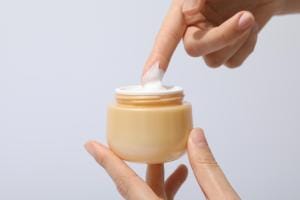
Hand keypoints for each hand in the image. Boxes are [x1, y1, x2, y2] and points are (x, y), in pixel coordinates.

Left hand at [85, 128, 239, 199]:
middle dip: (137, 165)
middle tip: (136, 145)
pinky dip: (165, 191)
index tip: (91, 147)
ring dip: (157, 178)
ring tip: (171, 160)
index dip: (107, 162)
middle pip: (134, 191)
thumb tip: (196, 138)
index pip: (127, 184)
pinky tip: (181, 179)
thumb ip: (208, 170)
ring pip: (146, 199)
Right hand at [142, 0, 283, 72]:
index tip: (149, 77)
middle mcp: (194, 29)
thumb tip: (191, 12)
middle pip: (195, 50)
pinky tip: (251, 30)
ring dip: (236, 40)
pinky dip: (246, 47)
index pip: (166, 37)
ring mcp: (212, 41)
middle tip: (245, 18)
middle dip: (221, 37)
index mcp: (183, 11)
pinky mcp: (229, 50)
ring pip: (215, 60)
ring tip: (250, 17)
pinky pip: (233, 63)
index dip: (157, 57)